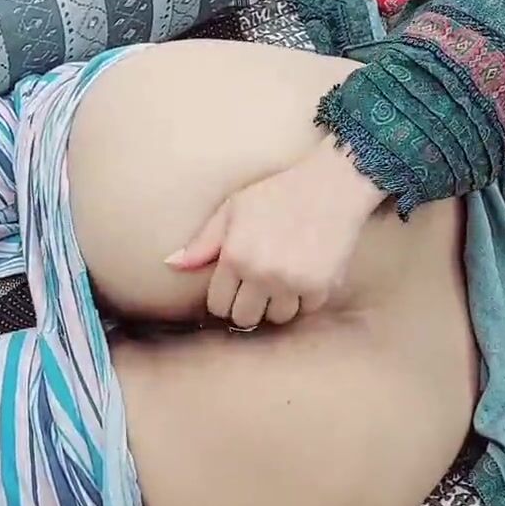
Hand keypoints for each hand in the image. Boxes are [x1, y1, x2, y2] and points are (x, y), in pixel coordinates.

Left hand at [165, 137, 387, 327]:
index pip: (217, 305)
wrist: (332, 186)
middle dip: (247, 306)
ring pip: (276, 318)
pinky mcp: (320, 287)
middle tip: (257, 289)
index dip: (223, 299)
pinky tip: (305, 274)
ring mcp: (292, 283)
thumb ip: (204, 241)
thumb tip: (172, 265)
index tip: (233, 289)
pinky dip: (305, 298)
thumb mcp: (234, 208)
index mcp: (235, 256)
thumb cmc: (278, 194)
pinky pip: (305, 310)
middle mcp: (261, 274)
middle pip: (244, 318)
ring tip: (282, 280)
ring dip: (277, 304)